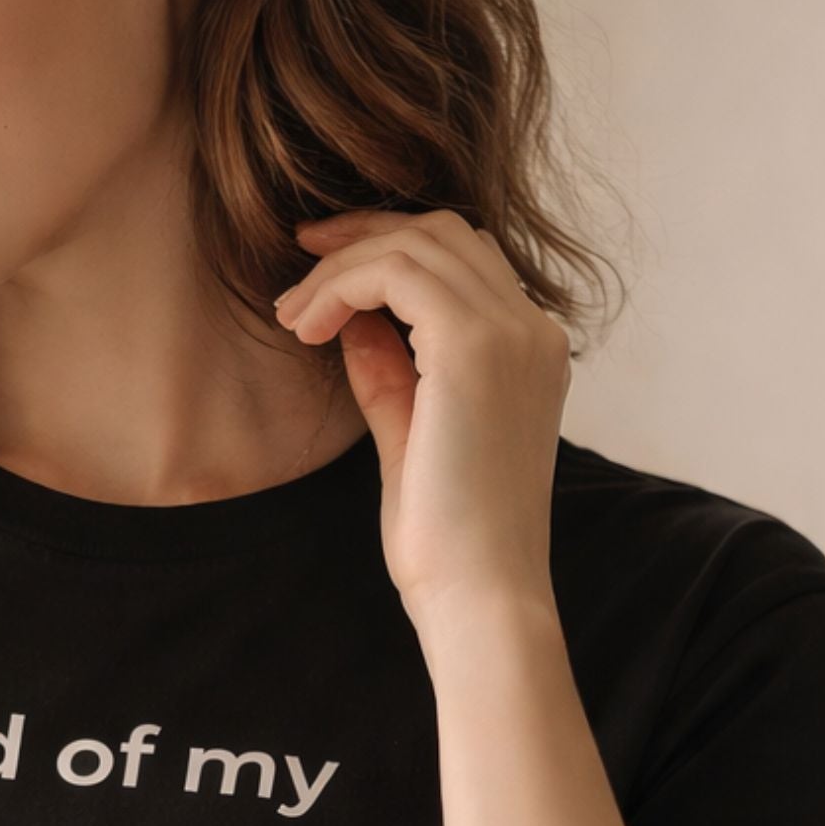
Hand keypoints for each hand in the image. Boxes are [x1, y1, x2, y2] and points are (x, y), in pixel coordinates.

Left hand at [273, 208, 571, 627]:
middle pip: (442, 232)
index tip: (320, 268)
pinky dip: (341, 286)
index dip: (386, 247)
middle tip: (298, 258)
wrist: (478, 593)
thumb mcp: (410, 435)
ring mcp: (511, 334)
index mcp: (529, 351)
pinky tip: (307, 326)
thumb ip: (390, 372)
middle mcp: (532, 331)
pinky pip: (396, 273)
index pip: (461, 258)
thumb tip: (353, 320)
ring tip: (291, 315)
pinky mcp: (474, 347)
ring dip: (340, 268)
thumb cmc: (447, 537)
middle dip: (361, 235)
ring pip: (415, 243)